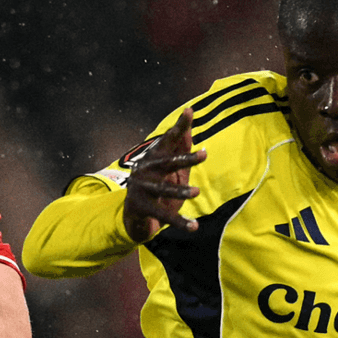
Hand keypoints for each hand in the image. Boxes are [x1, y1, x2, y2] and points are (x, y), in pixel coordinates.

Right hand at [122, 108, 206, 242]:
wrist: (134, 216)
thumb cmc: (157, 188)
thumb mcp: (171, 170)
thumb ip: (180, 150)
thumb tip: (190, 128)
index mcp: (154, 157)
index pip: (168, 139)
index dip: (179, 126)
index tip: (189, 111)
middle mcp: (145, 169)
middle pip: (167, 162)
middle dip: (185, 159)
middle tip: (204, 155)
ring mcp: (141, 188)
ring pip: (164, 189)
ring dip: (180, 191)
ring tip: (196, 192)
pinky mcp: (140, 208)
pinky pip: (162, 216)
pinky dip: (180, 222)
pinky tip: (194, 226)